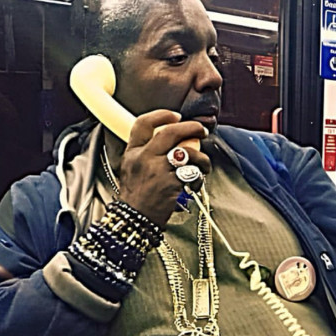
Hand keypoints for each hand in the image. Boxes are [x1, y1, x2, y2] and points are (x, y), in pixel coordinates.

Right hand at [117, 110, 210, 227]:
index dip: (162, 115)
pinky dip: (198, 177)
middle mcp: (144, 157)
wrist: (134, 219)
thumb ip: (148, 154)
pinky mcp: (171, 183)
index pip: (143, 124)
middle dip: (190, 128)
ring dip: (201, 157)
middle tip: (201, 131)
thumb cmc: (136, 198)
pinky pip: (192, 173)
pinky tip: (196, 183)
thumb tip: (174, 144)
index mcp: (133, 152)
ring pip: (187, 153)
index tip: (176, 116)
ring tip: (204, 164)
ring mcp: (158, 170)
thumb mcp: (132, 169)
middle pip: (170, 132)